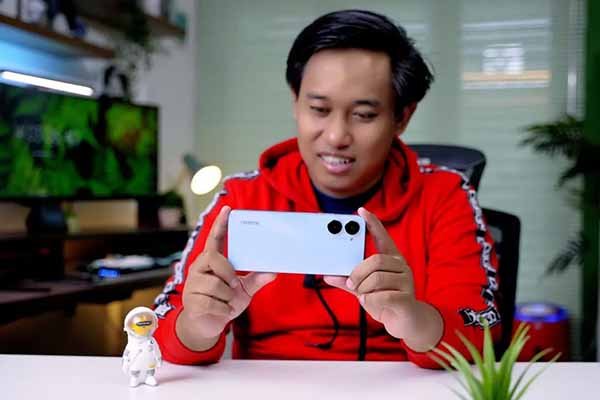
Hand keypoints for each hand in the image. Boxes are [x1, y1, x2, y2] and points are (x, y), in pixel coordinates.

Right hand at [177, 206, 275, 347]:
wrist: (207, 326)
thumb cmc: (224, 302)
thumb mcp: (243, 290)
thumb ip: (256, 279)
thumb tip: (273, 272)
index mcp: (211, 261)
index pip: (214, 238)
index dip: (221, 223)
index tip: (228, 208)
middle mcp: (199, 268)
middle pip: (215, 259)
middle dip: (228, 274)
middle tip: (234, 286)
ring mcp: (192, 283)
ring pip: (215, 285)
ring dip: (227, 298)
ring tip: (226, 302)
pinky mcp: (190, 301)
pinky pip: (212, 303)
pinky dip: (223, 310)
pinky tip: (221, 312)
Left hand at [324, 207, 441, 350]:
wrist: (406, 323)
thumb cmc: (385, 301)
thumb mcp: (363, 289)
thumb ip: (347, 282)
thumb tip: (327, 275)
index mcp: (391, 259)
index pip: (382, 237)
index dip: (372, 223)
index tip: (361, 211)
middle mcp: (401, 266)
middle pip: (375, 260)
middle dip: (358, 273)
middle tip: (351, 283)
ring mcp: (406, 281)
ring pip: (377, 278)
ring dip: (364, 289)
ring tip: (364, 296)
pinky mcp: (407, 298)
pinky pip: (383, 296)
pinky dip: (371, 301)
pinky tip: (370, 303)